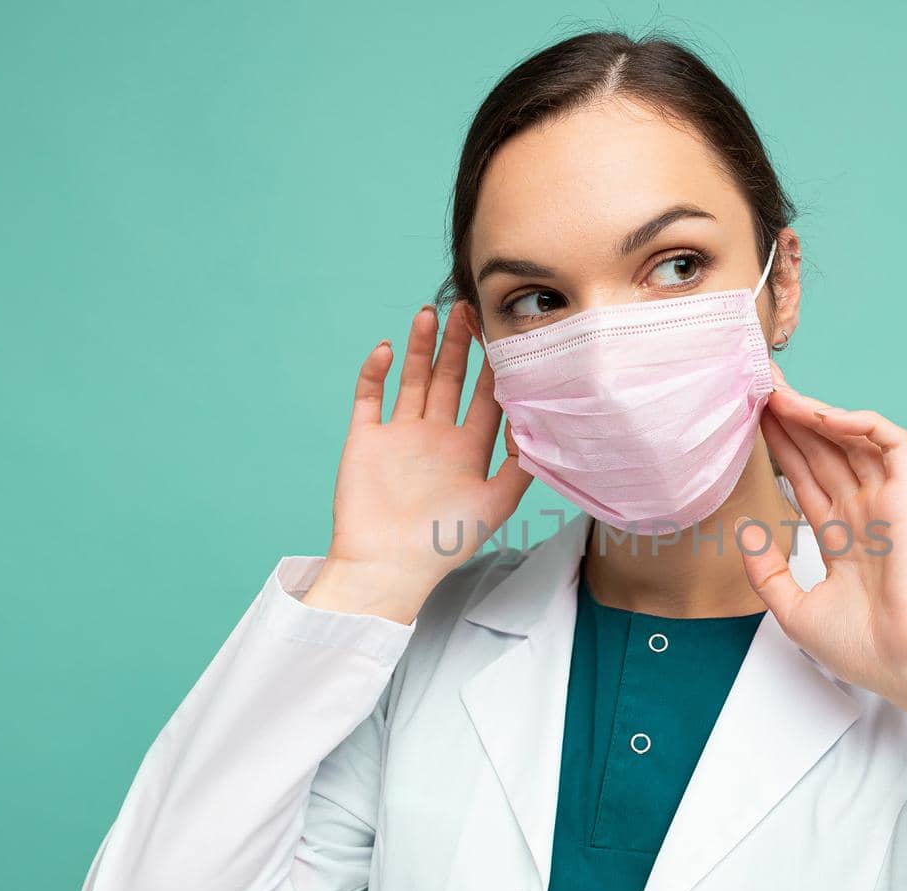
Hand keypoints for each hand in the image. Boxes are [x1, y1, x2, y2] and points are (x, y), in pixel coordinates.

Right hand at [301, 302, 531, 623]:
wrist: (387, 567)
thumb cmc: (443, 544)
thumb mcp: (495, 505)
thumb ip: (520, 466)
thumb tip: (541, 423)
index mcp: (467, 449)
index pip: (486, 396)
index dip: (494, 365)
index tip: (502, 331)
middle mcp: (435, 436)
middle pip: (449, 379)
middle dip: (459, 344)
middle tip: (465, 307)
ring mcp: (399, 435)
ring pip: (413, 379)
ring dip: (421, 347)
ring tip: (429, 313)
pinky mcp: (365, 439)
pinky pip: (370, 397)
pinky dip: (376, 371)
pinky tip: (388, 348)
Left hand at [737, 364, 906, 748]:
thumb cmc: (864, 648)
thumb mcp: (794, 610)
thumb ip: (766, 570)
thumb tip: (743, 528)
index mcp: (842, 540)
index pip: (805, 480)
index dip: (780, 450)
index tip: (749, 424)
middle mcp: (863, 515)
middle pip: (822, 452)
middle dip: (791, 419)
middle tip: (757, 386)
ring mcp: (886, 503)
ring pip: (850, 441)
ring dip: (815, 413)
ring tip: (777, 391)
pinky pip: (891, 444)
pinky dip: (862, 423)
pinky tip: (825, 415)